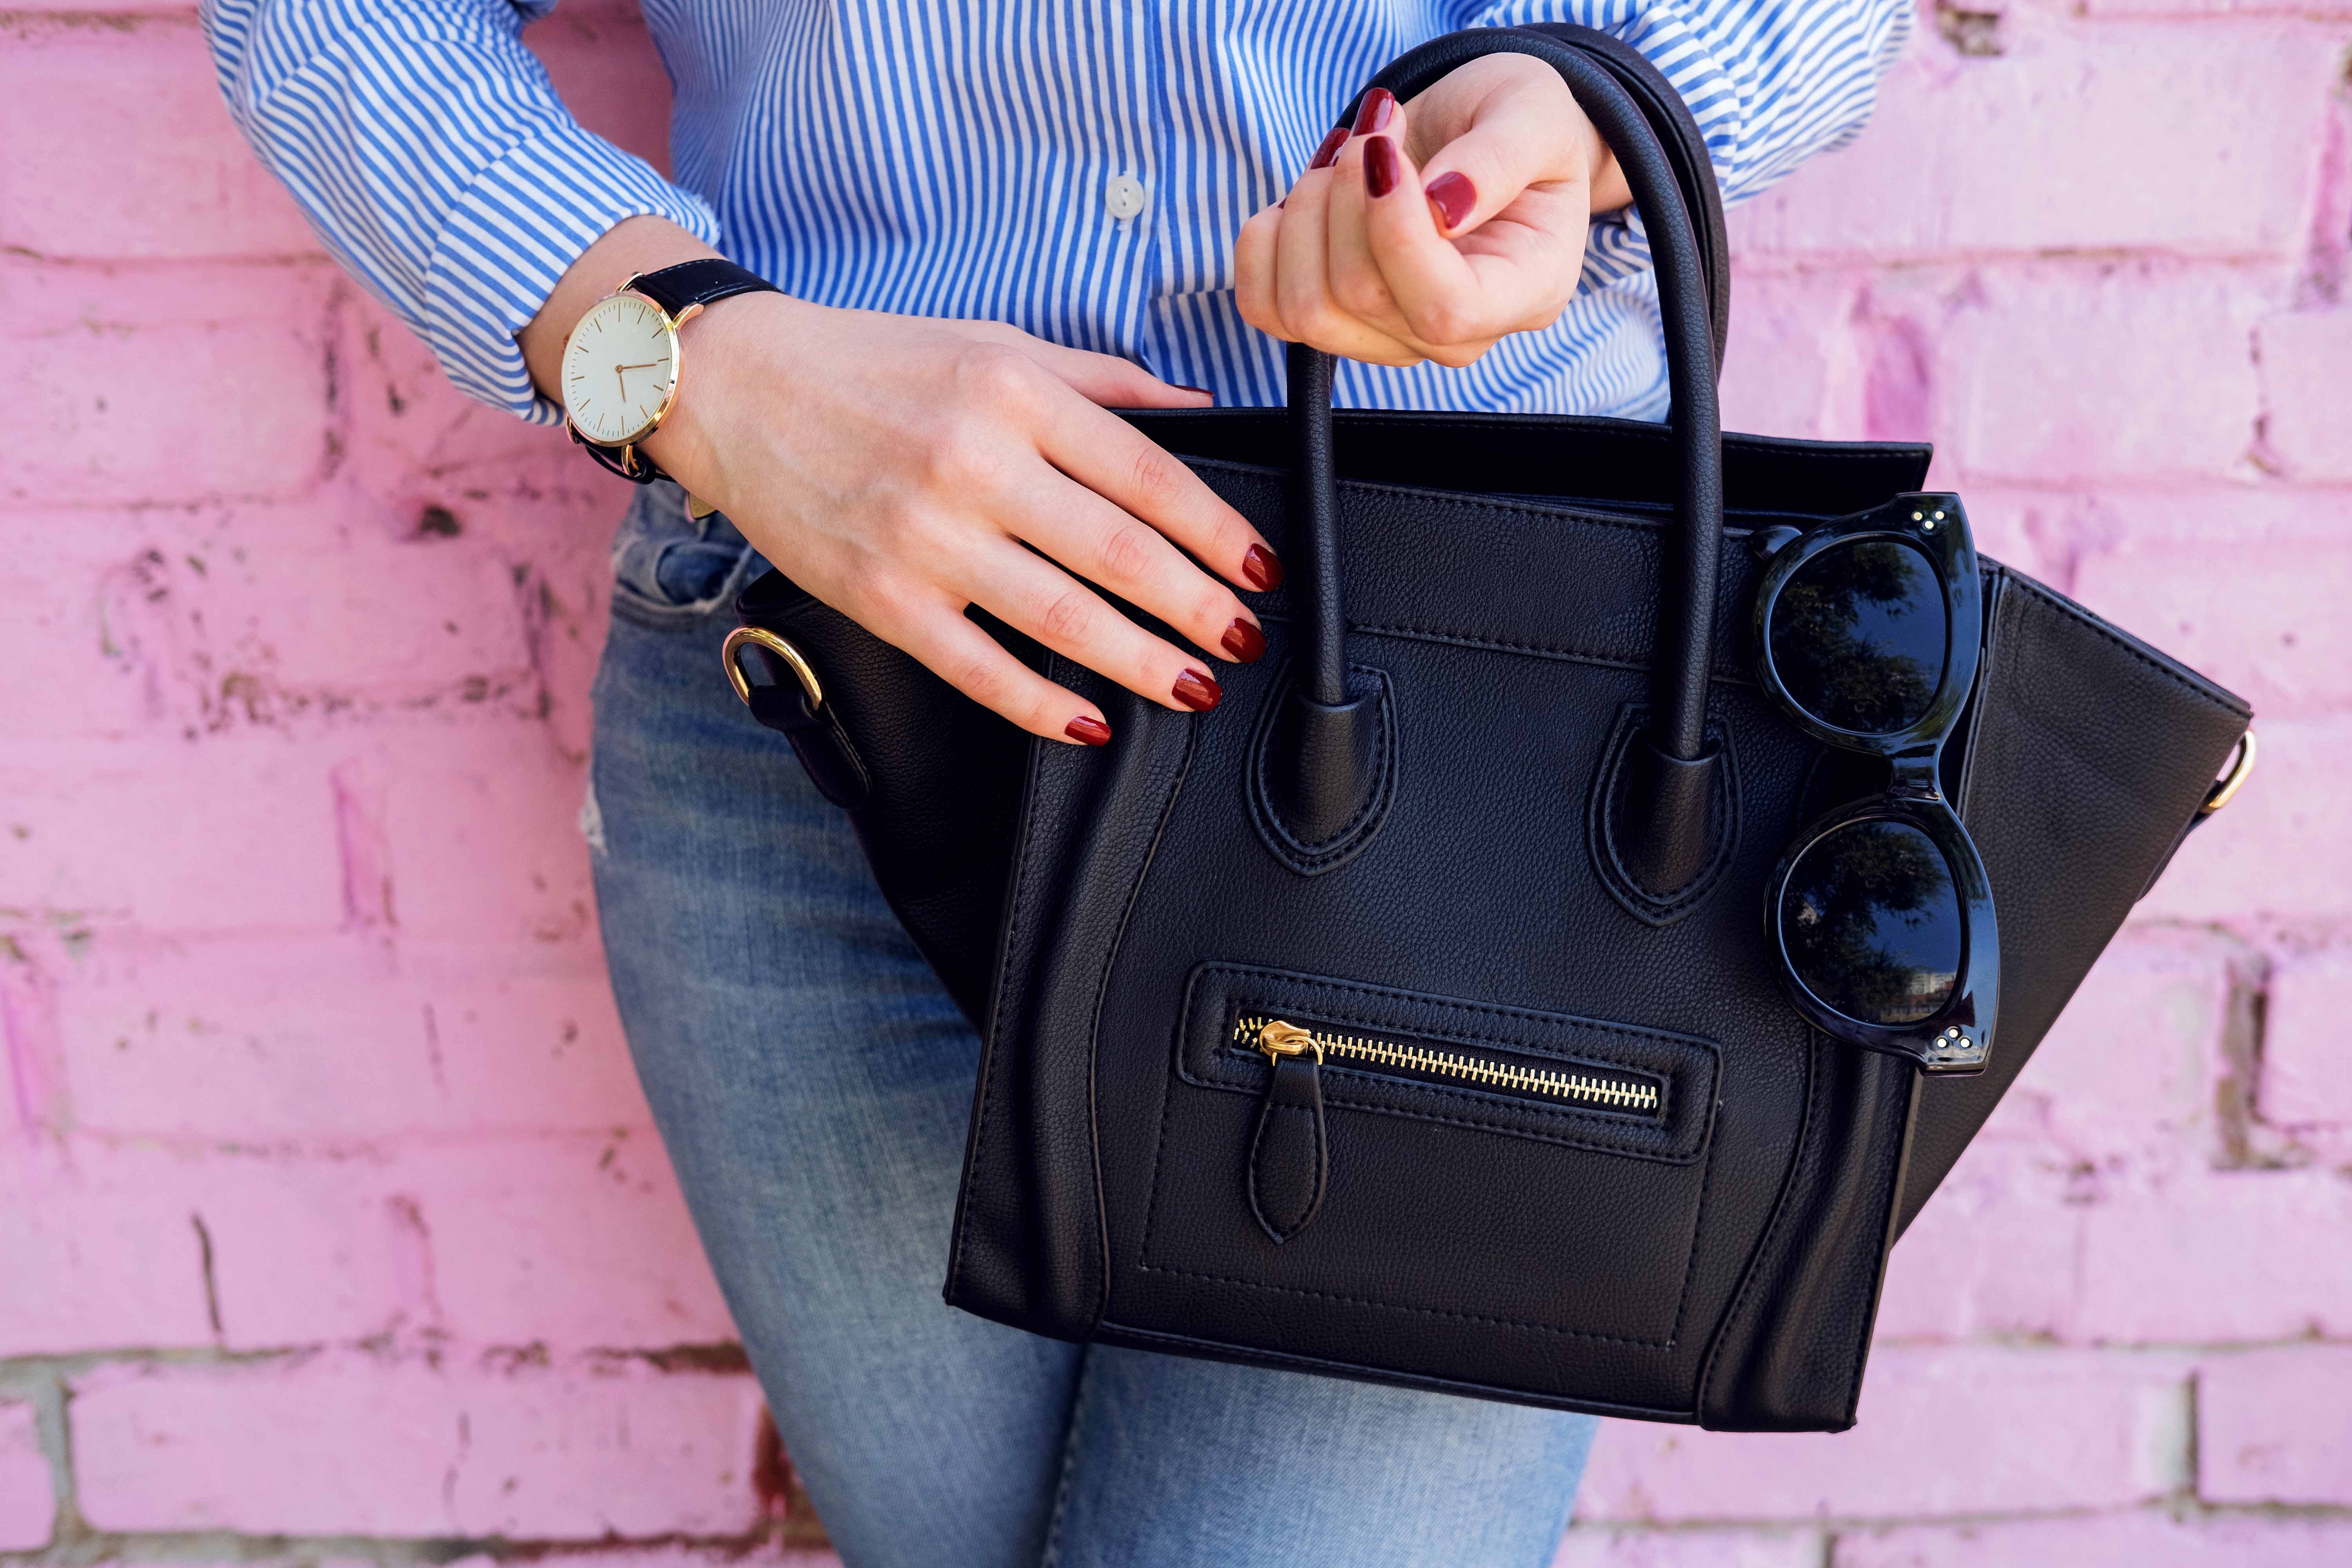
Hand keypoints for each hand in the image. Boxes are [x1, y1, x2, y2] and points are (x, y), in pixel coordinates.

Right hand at [522, 220, 1276, 747]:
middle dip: (1197, 607)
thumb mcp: (994, 342)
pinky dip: (1041, 704)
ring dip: (1142, 662)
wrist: (735, 388)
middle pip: (1118, 554)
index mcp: (1014, 392)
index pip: (1147, 474)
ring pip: (1061, 618)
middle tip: (1244, 639)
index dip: (1216, 531)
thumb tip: (1194, 411)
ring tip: (1195, 687)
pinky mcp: (881, 596)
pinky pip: (978, 667)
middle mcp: (974, 463)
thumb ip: (1099, 382)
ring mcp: (925, 536)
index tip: (1259, 568)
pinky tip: (1089, 721)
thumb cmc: (870, 365)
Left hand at [1235, 54, 1630, 368]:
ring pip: (1306, 309)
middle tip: (1374, 130)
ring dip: (1307, 211)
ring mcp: (1390, 340)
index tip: (1387, 152)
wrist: (1480, 134)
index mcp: (1525, 292)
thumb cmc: (1519, 123)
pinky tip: (1309, 193)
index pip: (1446, 311)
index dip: (1396, 233)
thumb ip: (1498, 159)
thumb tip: (1440, 208)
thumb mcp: (1534, 115)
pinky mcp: (1333, 321)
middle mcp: (1458, 337)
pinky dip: (1266, 240)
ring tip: (1348, 153)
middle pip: (1362, 297)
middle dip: (1347, 194)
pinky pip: (1265, 307)